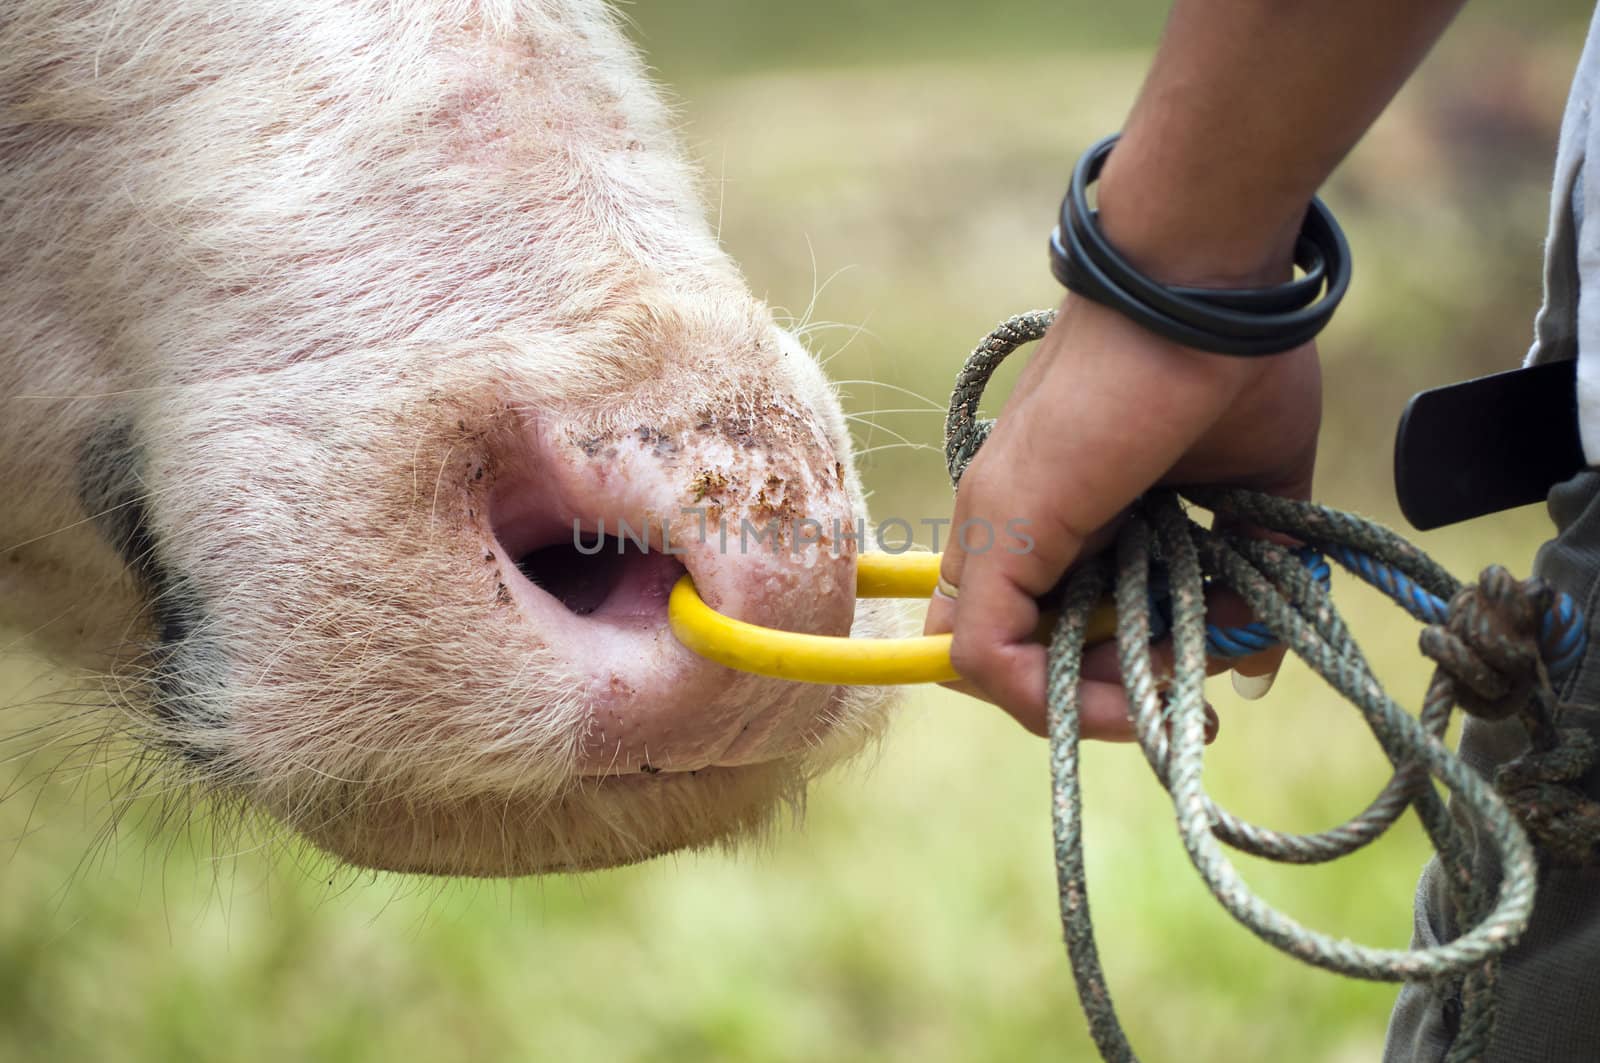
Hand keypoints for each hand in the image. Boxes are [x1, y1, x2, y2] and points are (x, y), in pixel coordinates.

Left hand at [922, 292, 1320, 735]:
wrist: (1207, 283)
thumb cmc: (1232, 365)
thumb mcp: (1251, 495)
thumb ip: (1248, 580)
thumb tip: (1257, 667)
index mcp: (1059, 510)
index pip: (1041, 623)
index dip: (1102, 671)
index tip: (1184, 680)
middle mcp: (1010, 518)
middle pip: (1019, 652)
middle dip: (1102, 696)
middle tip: (1184, 699)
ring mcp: (996, 519)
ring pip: (994, 665)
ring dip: (1087, 702)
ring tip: (1178, 693)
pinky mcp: (1001, 524)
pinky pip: (983, 654)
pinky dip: (1049, 698)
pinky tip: (1137, 698)